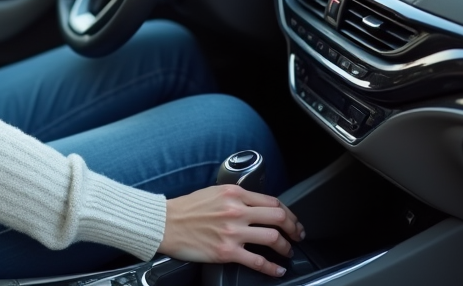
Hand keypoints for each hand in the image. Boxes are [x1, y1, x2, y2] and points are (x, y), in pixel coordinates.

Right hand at [158, 185, 304, 277]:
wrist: (165, 224)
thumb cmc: (185, 209)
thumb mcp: (213, 192)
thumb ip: (236, 198)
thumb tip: (255, 206)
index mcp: (234, 194)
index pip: (272, 201)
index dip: (288, 212)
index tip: (291, 220)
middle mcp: (236, 211)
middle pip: (278, 217)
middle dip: (293, 228)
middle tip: (297, 235)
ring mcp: (233, 232)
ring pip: (273, 239)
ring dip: (286, 247)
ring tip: (288, 252)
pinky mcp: (227, 252)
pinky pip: (258, 261)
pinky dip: (272, 268)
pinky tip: (277, 270)